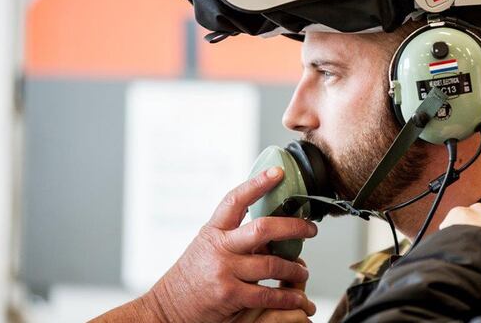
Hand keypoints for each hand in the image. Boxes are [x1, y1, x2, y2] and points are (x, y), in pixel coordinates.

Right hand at [140, 167, 317, 321]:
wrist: (169, 308)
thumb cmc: (192, 275)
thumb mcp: (207, 247)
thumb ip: (233, 236)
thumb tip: (271, 227)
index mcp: (213, 231)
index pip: (235, 200)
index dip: (257, 183)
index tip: (278, 173)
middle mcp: (219, 248)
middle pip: (263, 229)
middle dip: (294, 227)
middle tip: (311, 229)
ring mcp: (224, 272)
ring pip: (271, 264)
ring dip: (294, 268)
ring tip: (303, 270)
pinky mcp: (229, 296)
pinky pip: (267, 293)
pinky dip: (286, 295)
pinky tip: (297, 295)